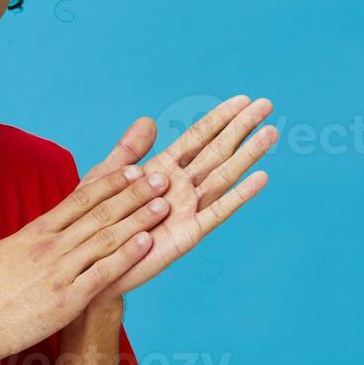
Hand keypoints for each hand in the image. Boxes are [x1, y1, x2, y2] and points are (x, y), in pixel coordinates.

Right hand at [0, 158, 175, 364]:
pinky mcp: (65, 300)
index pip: (79, 200)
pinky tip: (147, 243)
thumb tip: (39, 232)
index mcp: (34, 233)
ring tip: (164, 204)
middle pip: (100, 213)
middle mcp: (49, 246)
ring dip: (139, 219)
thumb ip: (25, 241)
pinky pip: (102, 273)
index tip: (132, 170)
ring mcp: (58, 272)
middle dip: (134, 194)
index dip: (110, 183)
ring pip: (107, 238)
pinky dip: (127, 255)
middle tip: (161, 177)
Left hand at [80, 94, 276, 302]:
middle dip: (241, 128)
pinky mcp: (187, 234)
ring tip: (271, 132)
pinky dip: (240, 195)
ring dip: (247, 154)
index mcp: (162, 170)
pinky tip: (260, 177)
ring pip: (223, 175)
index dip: (219, 118)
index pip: (197, 138)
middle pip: (217, 151)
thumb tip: (148, 120)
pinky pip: (218, 212)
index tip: (243, 99)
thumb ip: (129, 151)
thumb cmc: (96, 223)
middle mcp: (180, 187)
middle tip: (266, 104)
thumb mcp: (106, 179)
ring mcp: (187, 210)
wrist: (92, 265)